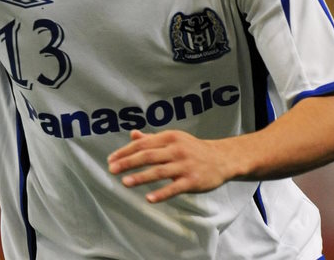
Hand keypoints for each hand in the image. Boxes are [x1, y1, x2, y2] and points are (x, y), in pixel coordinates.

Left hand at [107, 130, 233, 202]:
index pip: (143, 144)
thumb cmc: (193, 149)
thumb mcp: (174, 139)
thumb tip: (132, 135)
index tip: (111, 159)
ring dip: (140, 177)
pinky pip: (174, 188)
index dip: (125, 151)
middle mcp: (176, 149)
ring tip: (124, 183)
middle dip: (128, 163)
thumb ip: (153, 138)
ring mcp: (185, 165)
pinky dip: (161, 193)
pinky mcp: (192, 180)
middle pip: (148, 155)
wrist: (222, 159)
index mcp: (170, 138)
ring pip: (159, 171)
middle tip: (112, 170)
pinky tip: (148, 198)